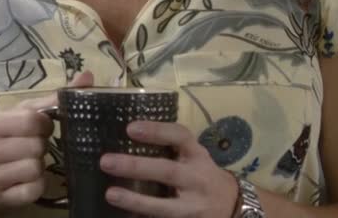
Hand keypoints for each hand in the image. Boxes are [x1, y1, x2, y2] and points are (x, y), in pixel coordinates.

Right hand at [0, 70, 93, 212]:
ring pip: (35, 169)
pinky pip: (34, 191)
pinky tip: (27, 179)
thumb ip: (51, 99)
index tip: (42, 128)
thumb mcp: (17, 115)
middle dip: (41, 147)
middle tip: (34, 147)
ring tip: (29, 162)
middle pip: (36, 147)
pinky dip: (37, 185)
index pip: (31, 120)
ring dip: (39, 167)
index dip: (45, 125)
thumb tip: (87, 76)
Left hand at [99, 120, 239, 217]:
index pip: (179, 136)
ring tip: (111, 194)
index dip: (156, 131)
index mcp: (196, 155)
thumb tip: (124, 135)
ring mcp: (193, 205)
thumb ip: (169, 147)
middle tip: (106, 161)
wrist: (231, 205)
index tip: (130, 128)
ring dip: (136, 201)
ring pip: (164, 205)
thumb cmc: (200, 173)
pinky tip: (125, 216)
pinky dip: (144, 217)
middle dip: (136, 167)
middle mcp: (197, 178)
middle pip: (167, 171)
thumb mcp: (192, 156)